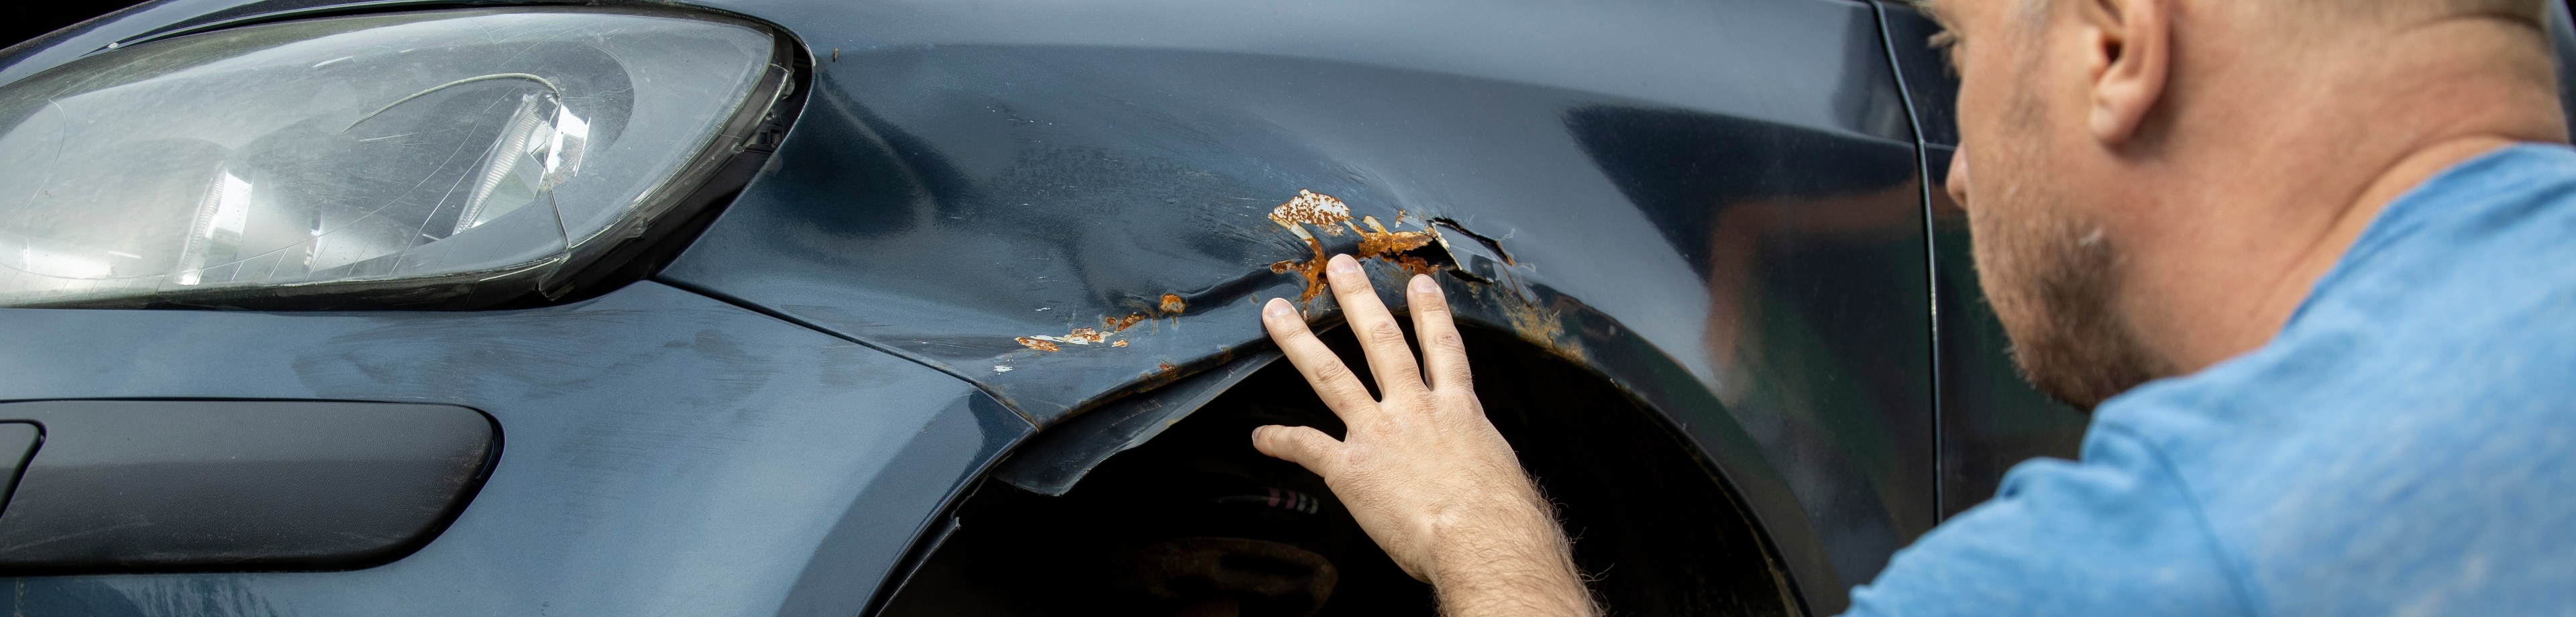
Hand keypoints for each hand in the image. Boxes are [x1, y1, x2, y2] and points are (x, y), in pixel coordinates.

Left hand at [1253, 254, 1596, 616]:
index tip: (1420, 283)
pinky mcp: (1351, 468)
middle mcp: (1415, 410)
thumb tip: (1484, 476)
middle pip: (1382, 342)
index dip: (1432, 313)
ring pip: (1332, 376)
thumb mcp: (1502, 474)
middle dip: (1359, 300)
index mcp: (1458, 410)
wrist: (1480, 538)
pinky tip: (1260, 437)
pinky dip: (1280, 441)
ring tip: (1276, 312)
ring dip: (1300, 342)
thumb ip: (1482, 462)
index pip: (1443, 350)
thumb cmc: (1505, 519)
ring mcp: (1379, 433)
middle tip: (1339, 268)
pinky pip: (1307, 447)